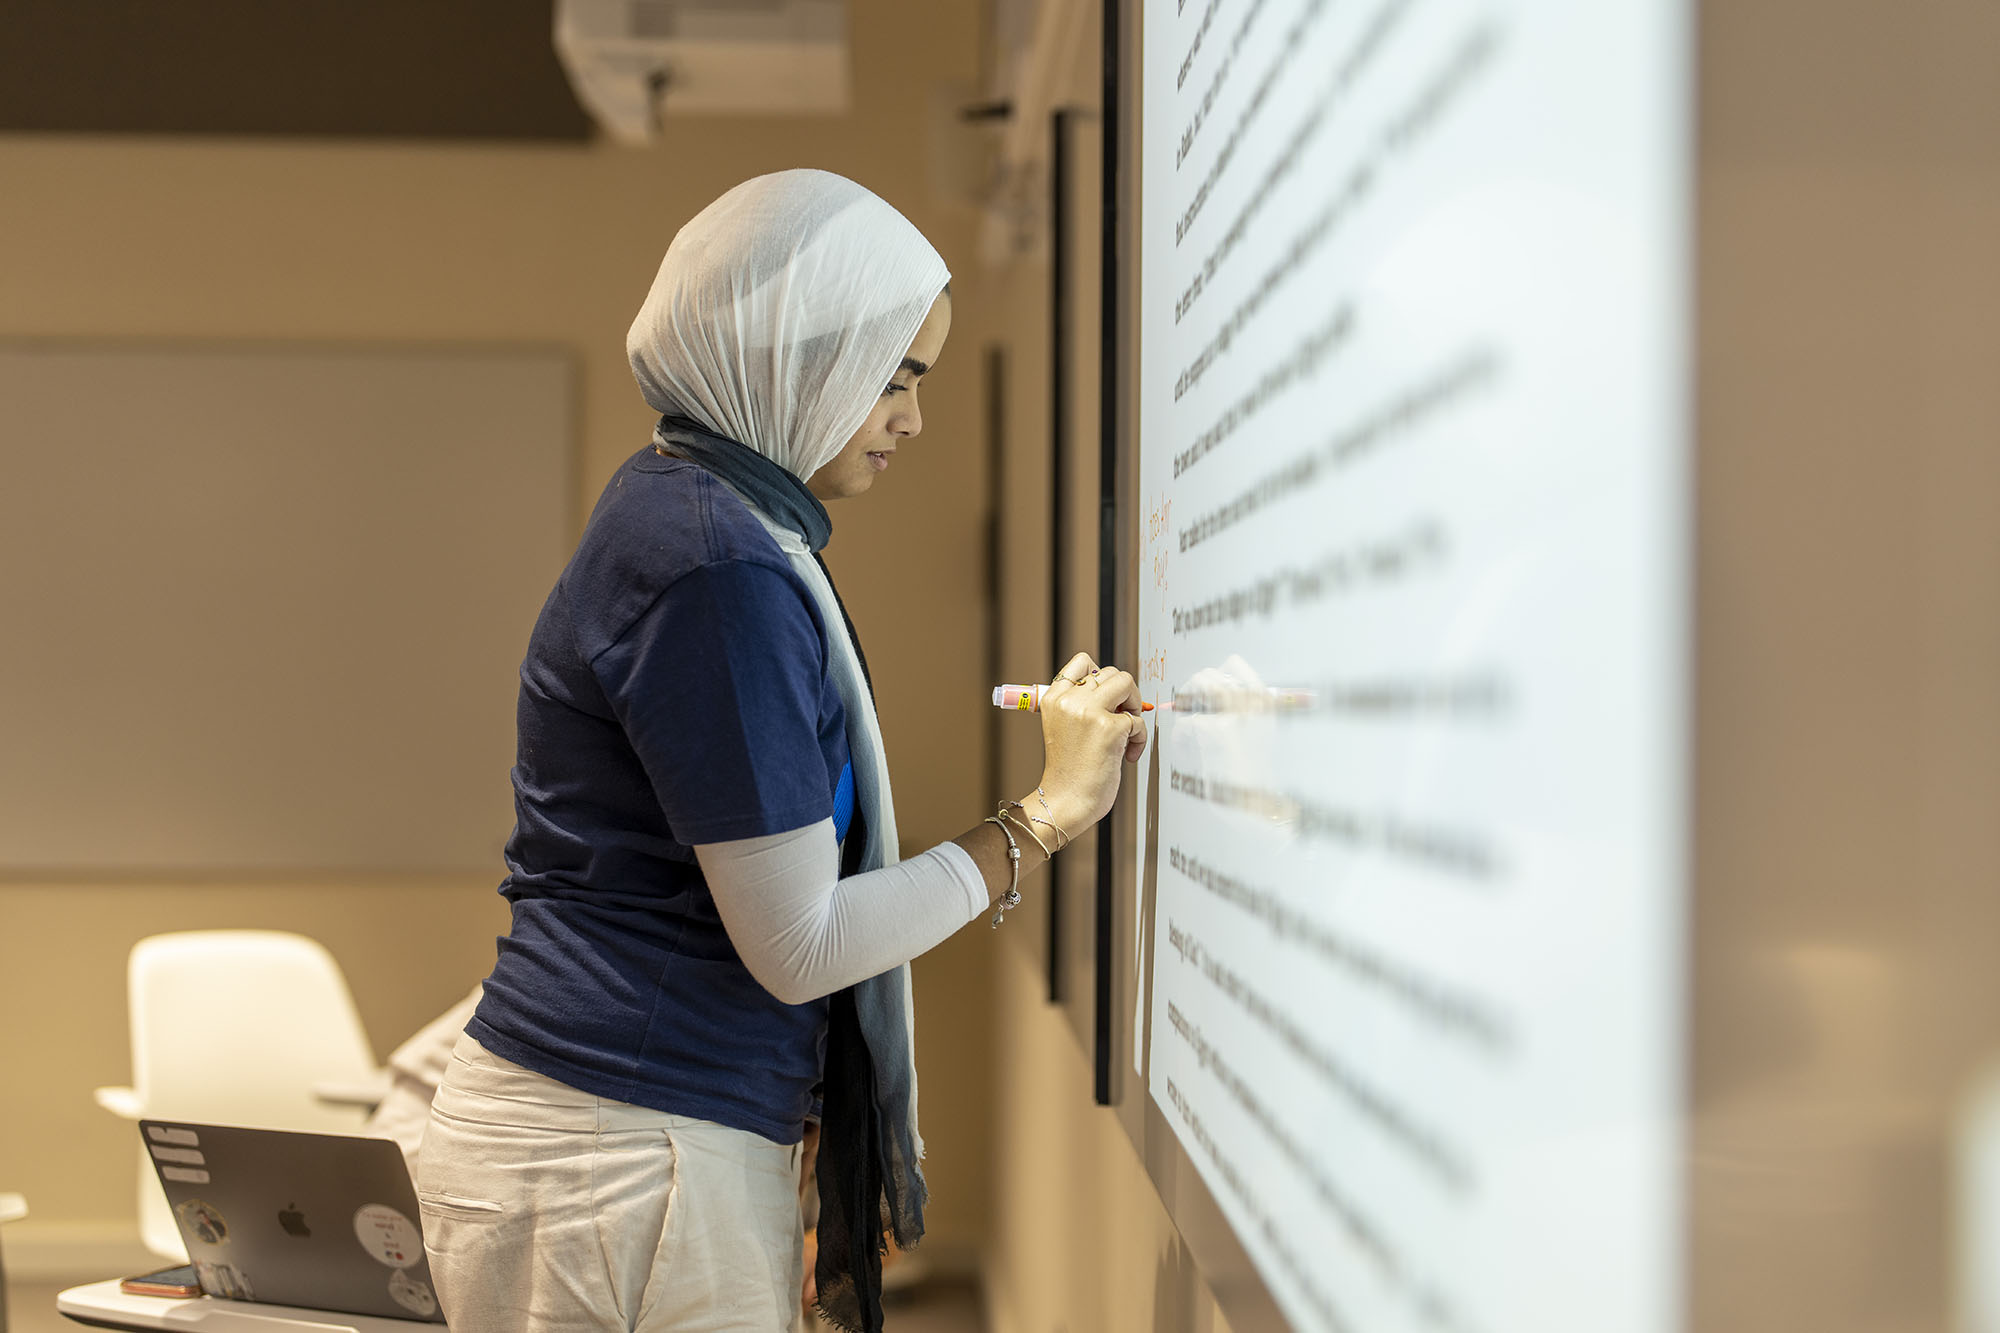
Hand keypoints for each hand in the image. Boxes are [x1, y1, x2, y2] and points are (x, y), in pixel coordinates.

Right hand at [1036, 652, 1148, 830]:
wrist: (1066, 801)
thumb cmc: (1069, 770)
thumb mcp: (1063, 727)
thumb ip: (1081, 705)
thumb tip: (1118, 691)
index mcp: (1054, 698)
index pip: (1082, 662)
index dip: (1101, 676)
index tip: (1106, 699)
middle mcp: (1070, 700)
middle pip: (1110, 672)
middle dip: (1123, 694)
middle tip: (1121, 718)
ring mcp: (1090, 712)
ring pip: (1127, 683)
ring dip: (1134, 706)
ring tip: (1127, 730)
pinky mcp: (1110, 728)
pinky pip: (1139, 721)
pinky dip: (1140, 739)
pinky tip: (1127, 756)